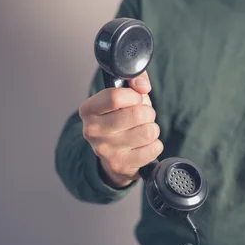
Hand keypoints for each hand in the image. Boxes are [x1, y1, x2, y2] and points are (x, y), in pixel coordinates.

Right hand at [79, 72, 163, 187]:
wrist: (113, 155)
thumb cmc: (120, 119)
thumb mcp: (123, 96)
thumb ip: (134, 79)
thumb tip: (143, 86)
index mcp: (88, 110)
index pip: (115, 96)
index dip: (135, 96)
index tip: (137, 98)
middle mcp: (92, 131)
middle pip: (136, 114)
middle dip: (148, 113)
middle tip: (143, 116)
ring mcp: (105, 150)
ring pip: (148, 131)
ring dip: (152, 129)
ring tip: (143, 130)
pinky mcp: (120, 165)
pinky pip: (153, 148)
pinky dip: (155, 145)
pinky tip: (144, 145)